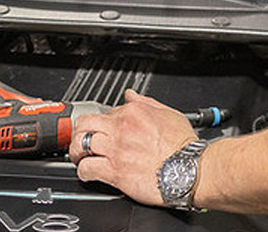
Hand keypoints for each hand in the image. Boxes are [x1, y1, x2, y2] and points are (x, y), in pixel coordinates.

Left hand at [69, 90, 198, 205]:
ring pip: (80, 143)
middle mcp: (121, 128)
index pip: (106, 112)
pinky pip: (86, 168)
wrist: (189, 170)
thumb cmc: (184, 147)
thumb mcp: (169, 114)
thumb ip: (147, 103)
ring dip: (77, 152)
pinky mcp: (114, 170)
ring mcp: (116, 149)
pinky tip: (88, 172)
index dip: (104, 123)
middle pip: (84, 123)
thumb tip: (131, 95)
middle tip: (82, 140)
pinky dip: (83, 171)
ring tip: (81, 157)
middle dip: (80, 132)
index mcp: (134, 112)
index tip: (105, 132)